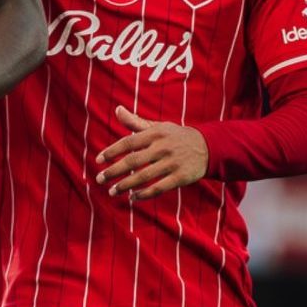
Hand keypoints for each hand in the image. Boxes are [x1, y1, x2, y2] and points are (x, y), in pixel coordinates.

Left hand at [95, 106, 209, 199]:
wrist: (208, 146)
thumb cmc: (175, 136)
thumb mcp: (158, 127)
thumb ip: (135, 122)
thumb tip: (116, 109)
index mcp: (155, 134)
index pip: (128, 142)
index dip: (111, 151)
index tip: (98, 160)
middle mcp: (162, 147)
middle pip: (133, 161)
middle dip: (113, 171)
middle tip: (99, 179)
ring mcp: (172, 163)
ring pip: (144, 176)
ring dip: (125, 185)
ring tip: (111, 191)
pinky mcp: (181, 177)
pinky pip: (159, 187)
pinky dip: (144, 194)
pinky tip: (132, 197)